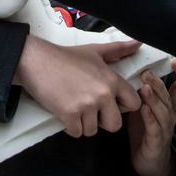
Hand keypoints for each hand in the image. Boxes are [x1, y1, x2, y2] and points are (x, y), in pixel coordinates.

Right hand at [14, 36, 144, 137]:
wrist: (37, 60)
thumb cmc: (65, 56)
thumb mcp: (95, 51)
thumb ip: (119, 50)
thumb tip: (138, 43)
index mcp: (112, 80)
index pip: (135, 104)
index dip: (123, 107)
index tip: (111, 103)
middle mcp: (103, 93)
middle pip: (116, 124)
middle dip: (103, 121)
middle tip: (90, 110)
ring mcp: (86, 105)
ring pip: (93, 130)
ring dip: (84, 124)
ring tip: (75, 107)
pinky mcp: (69, 114)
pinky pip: (77, 132)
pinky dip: (70, 126)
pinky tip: (65, 112)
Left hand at [126, 58, 175, 175]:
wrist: (150, 163)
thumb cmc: (146, 132)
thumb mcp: (145, 108)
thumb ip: (142, 92)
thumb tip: (131, 69)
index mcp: (168, 105)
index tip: (174, 60)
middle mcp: (170, 115)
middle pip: (169, 96)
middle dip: (158, 83)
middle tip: (146, 72)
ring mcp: (165, 128)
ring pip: (163, 111)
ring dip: (155, 98)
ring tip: (145, 87)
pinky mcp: (156, 141)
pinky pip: (155, 128)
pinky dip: (150, 118)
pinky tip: (144, 109)